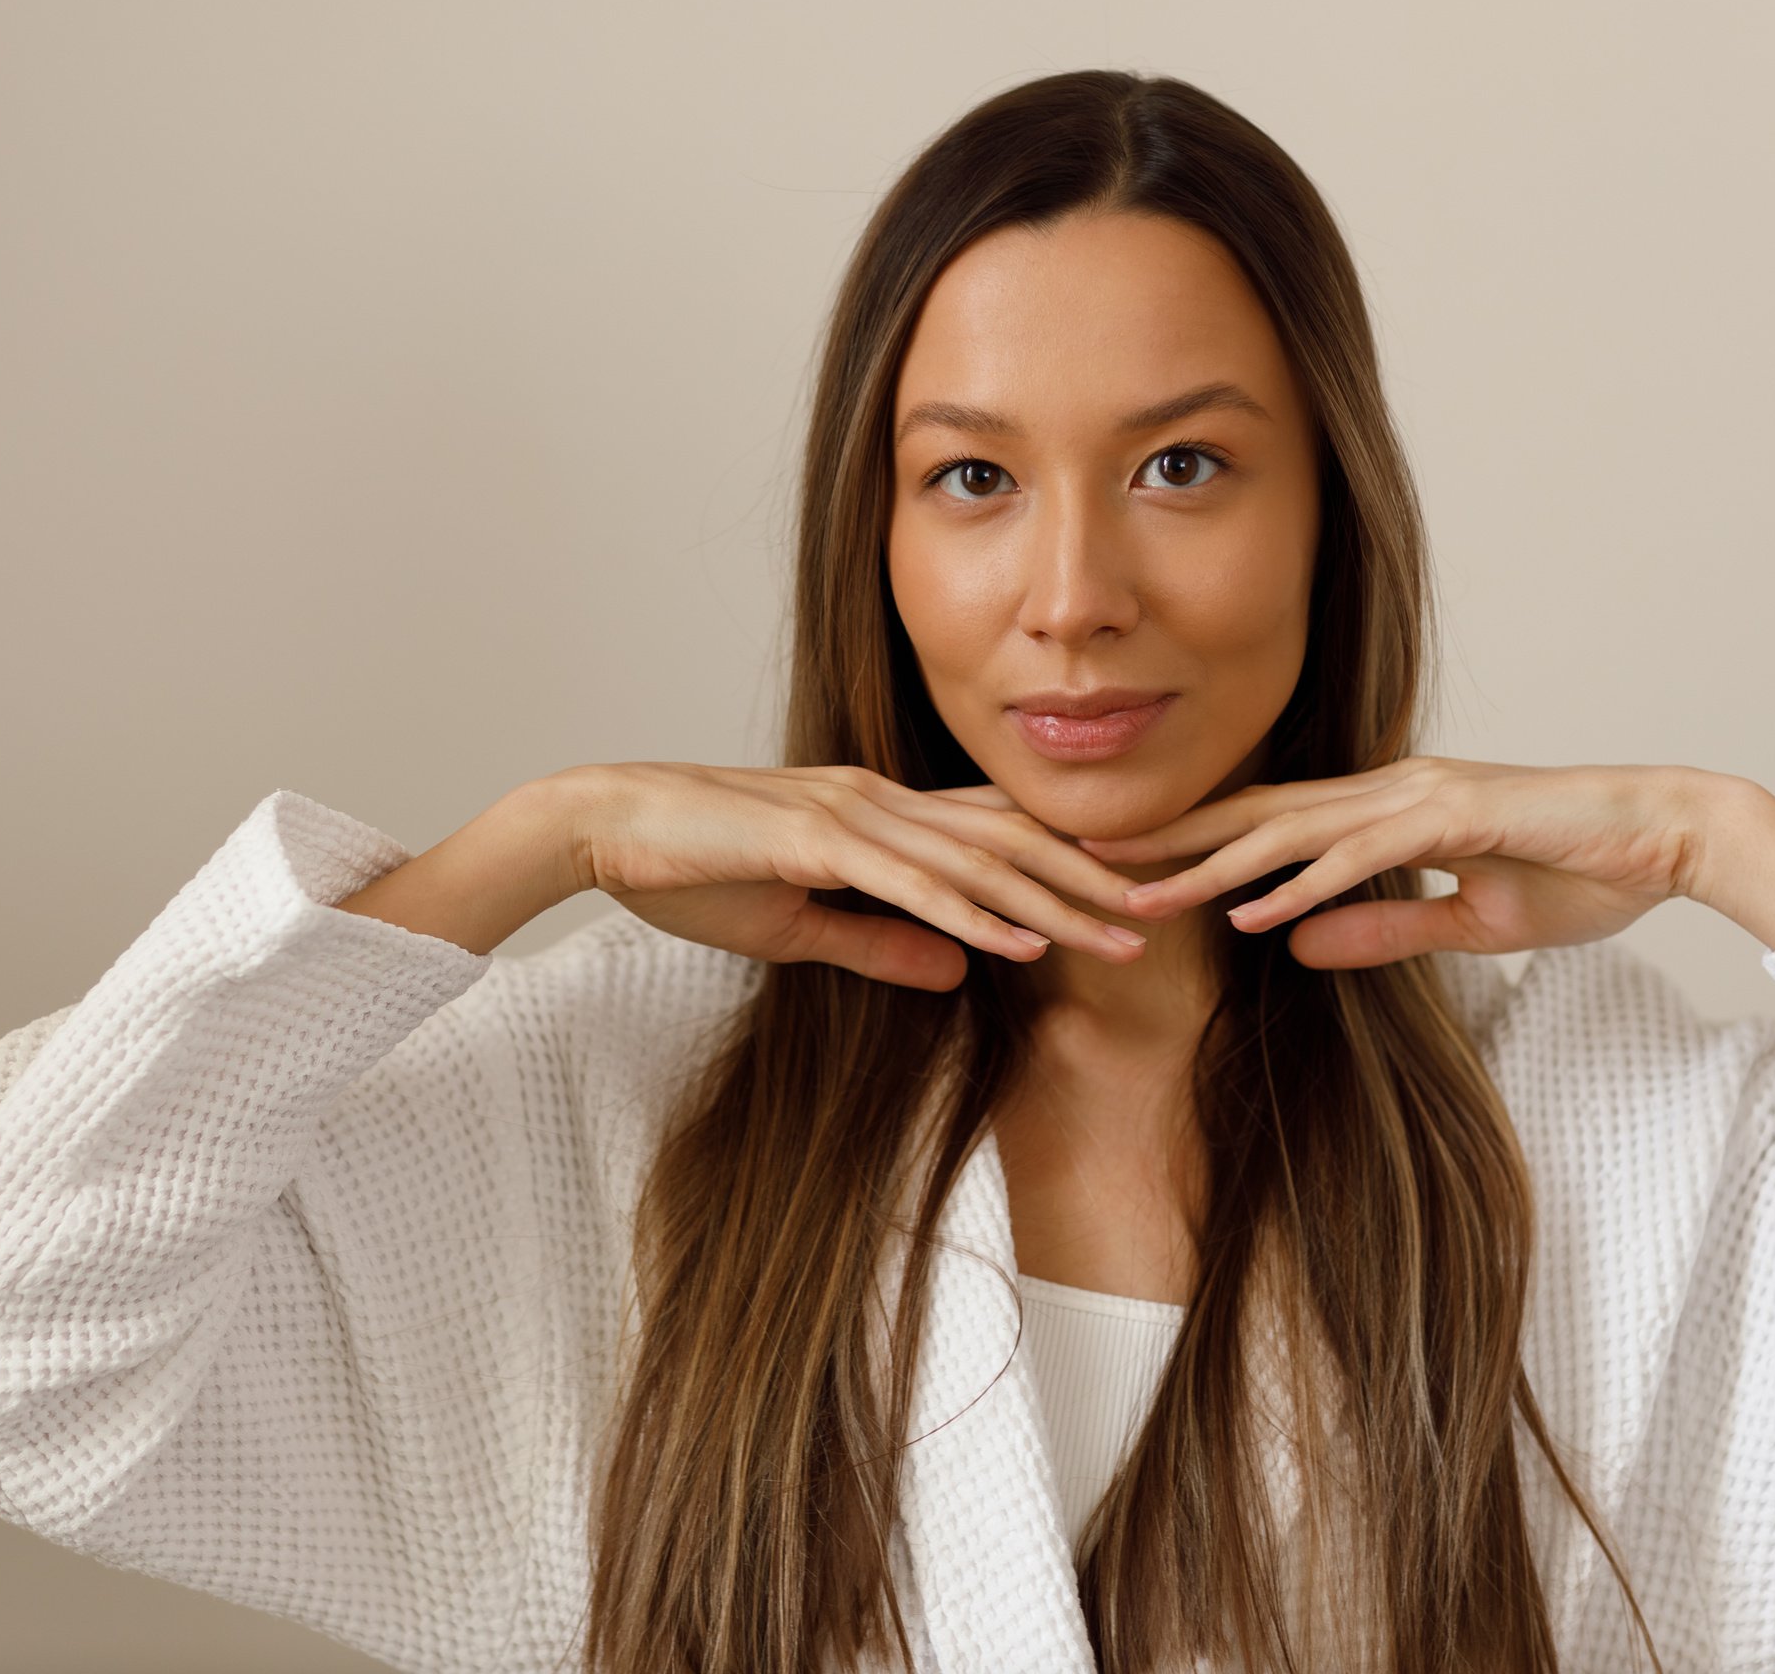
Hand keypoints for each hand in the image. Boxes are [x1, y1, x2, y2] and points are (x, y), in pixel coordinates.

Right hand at [567, 761, 1152, 991]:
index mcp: (878, 814)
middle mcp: (880, 802)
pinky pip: (911, 886)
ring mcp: (852, 816)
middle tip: (1171, 910)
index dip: (1070, 860)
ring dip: (1056, 903)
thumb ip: (880, 944)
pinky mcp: (816, 842)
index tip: (1137, 892)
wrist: (603, 824)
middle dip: (1094, 880)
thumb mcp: (798, 923)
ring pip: (978, 863)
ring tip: (1123, 936)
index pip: (995, 836)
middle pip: (1011, 842)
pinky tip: (1022, 942)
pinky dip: (973, 915)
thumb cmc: (687, 868)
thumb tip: (963, 971)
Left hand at [1060, 757, 1731, 969]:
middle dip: (1163, 839)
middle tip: (1078, 859)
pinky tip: (1247, 914)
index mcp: (1381, 809)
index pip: (1264, 826)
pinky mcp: (1453, 820)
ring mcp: (1416, 799)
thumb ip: (1379, 930)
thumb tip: (1291, 947)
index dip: (1188, 842)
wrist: (1668, 839)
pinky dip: (1301, 886)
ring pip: (1288, 832)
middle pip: (1249, 815)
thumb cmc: (1578, 872)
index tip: (1116, 865)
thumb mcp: (1465, 922)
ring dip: (1207, 865)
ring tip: (1137, 895)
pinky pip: (1361, 858)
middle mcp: (1384, 792)